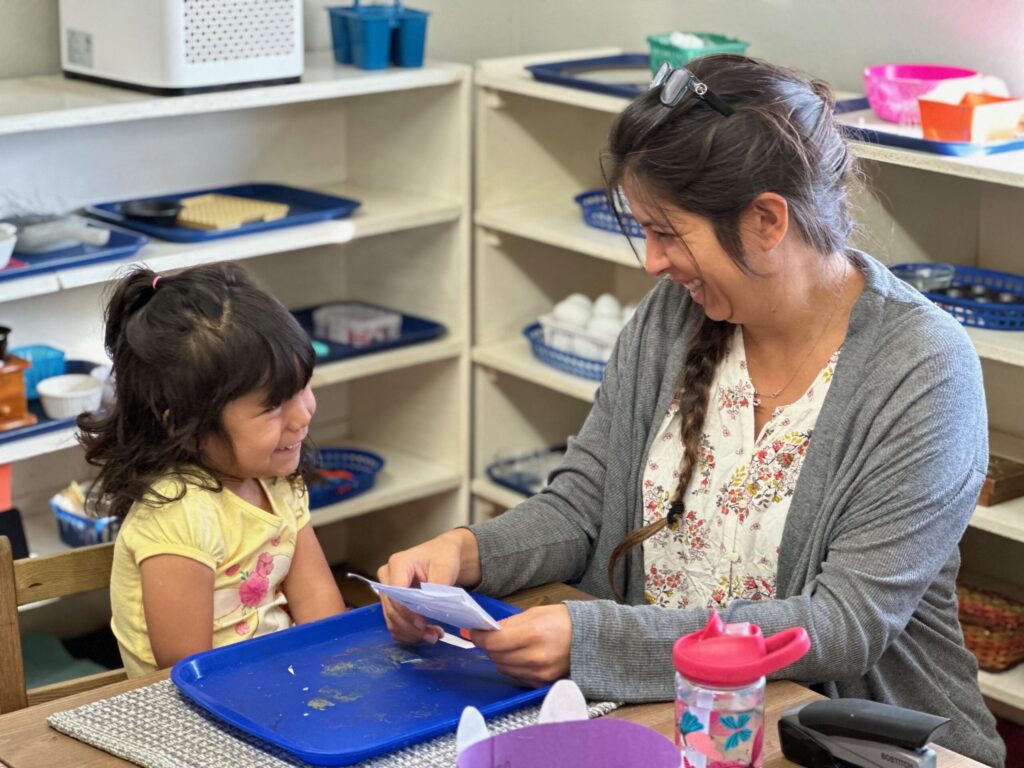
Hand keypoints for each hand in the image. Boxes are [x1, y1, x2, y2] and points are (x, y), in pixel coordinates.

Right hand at [377, 528, 480, 644]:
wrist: (442, 556)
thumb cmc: (443, 558)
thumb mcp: (445, 567)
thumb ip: (436, 586)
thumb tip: (431, 607)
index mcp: (397, 564)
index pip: (395, 593)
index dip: (407, 612)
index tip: (423, 624)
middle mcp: (387, 578)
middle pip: (392, 610)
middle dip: (411, 627)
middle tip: (433, 636)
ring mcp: (387, 592)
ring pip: (392, 620)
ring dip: (411, 634)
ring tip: (433, 636)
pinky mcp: (392, 604)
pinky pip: (395, 624)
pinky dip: (409, 634)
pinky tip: (425, 634)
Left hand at [468, 605, 571, 685]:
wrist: (591, 639)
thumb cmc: (563, 620)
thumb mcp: (535, 613)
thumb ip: (509, 624)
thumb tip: (487, 631)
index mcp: (533, 634)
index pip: (494, 642)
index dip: (479, 637)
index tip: (474, 632)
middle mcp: (535, 657)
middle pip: (496, 657)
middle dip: (489, 646)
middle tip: (490, 637)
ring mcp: (539, 674)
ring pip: (504, 668)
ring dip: (499, 657)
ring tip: (507, 646)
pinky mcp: (542, 683)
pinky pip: (516, 677)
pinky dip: (512, 667)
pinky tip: (519, 657)